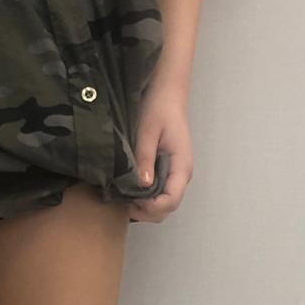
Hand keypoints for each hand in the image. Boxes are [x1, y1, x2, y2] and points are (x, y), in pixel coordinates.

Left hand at [128, 78, 193, 223]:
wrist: (165, 93)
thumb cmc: (158, 108)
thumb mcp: (148, 131)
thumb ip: (145, 158)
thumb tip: (143, 185)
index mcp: (181, 167)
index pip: (171, 201)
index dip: (151, 207)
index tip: (131, 200)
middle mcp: (180, 176)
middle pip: (166, 209)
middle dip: (145, 211)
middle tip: (123, 201)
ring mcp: (173, 175)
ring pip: (161, 205)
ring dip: (143, 207)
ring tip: (123, 196)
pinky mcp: (166, 172)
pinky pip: (157, 194)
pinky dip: (143, 199)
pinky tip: (128, 190)